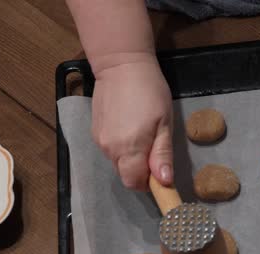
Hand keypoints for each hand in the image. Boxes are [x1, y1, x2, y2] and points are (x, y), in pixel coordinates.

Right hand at [91, 56, 173, 190]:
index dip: (148, 183)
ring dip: (131, 157)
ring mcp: (99, 140)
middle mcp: (110, 149)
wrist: (120, 64)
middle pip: (126, 174)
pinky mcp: (94, 131)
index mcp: (129, 148)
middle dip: (141, 169)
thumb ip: (162, 154)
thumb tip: (164, 182)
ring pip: (118, 162)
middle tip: (153, 145)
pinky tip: (129, 126)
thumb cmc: (149, 91)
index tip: (159, 171)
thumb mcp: (164, 122)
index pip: (134, 183)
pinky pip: (110, 149)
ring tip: (142, 132)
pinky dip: (121, 146)